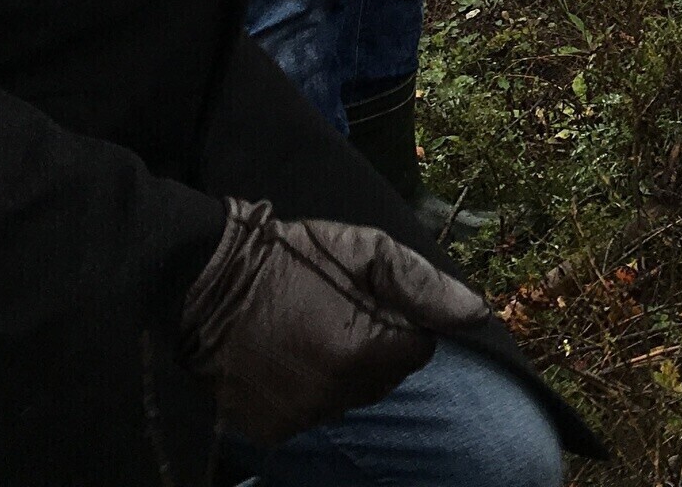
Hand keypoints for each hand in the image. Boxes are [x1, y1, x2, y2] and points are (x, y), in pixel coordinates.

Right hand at [178, 198, 487, 445]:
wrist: (204, 282)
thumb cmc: (291, 257)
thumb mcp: (365, 251)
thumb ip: (425, 285)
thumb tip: (478, 315)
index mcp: (366, 349)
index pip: (420, 349)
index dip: (403, 321)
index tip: (372, 300)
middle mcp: (336, 394)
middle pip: (387, 377)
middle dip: (376, 347)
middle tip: (336, 311)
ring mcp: (300, 417)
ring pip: (350, 397)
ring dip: (341, 370)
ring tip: (306, 329)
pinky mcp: (270, 429)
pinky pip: (311, 414)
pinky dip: (305, 390)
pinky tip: (284, 355)